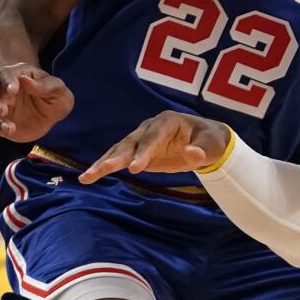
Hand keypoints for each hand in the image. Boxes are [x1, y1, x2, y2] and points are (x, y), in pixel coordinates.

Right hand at [0, 64, 73, 149]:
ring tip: (10, 129)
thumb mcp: (58, 90)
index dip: (7, 81)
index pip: (5, 74)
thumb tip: (24, 80)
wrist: (52, 114)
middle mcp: (2, 90)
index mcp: (18, 76)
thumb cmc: (55, 96)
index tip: (13, 91)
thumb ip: (44, 85)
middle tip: (2, 110)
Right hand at [79, 112, 230, 182]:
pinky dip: (104, 166)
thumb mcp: (212, 145)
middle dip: (117, 157)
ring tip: (87, 177)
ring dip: (103, 163)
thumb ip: (202, 149)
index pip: (153, 138)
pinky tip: (89, 177)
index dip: (144, 152)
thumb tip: (194, 153)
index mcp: (167, 121)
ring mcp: (141, 138)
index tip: (135, 168)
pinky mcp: (136, 151)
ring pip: (119, 150)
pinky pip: (118, 158)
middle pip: (130, 143)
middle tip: (104, 170)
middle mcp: (150, 127)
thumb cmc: (210, 141)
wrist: (205, 140)